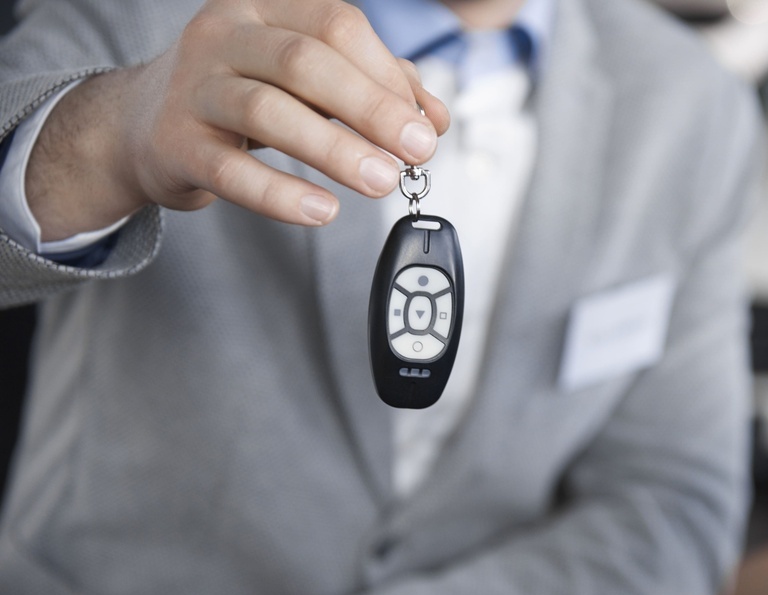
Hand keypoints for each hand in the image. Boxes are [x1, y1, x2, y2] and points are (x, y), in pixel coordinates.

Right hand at [28, 0, 449, 239]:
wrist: (144, 126)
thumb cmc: (243, 96)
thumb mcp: (305, 82)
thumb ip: (372, 90)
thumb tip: (434, 120)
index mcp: (265, 9)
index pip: (337, 25)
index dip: (387, 76)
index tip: (425, 125)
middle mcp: (225, 36)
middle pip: (304, 61)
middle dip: (370, 107)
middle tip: (417, 151)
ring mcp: (194, 87)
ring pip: (267, 110)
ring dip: (334, 149)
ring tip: (383, 182)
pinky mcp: (175, 144)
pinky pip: (230, 170)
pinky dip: (280, 193)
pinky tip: (323, 211)